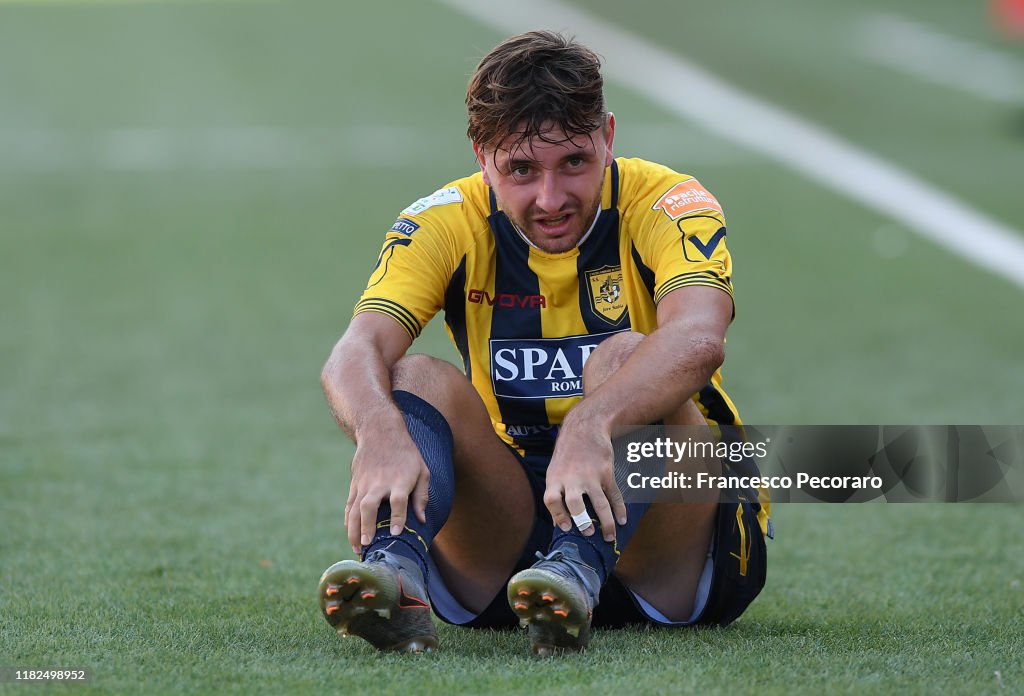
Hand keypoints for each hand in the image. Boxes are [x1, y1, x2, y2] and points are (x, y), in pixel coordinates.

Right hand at [344, 428, 428, 554]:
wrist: (380, 432)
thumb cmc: (406, 454)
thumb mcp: (422, 470)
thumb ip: (422, 495)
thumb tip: (421, 520)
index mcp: (400, 479)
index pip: (398, 501)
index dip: (397, 517)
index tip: (395, 532)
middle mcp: (379, 482)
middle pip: (369, 506)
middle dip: (367, 526)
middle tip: (367, 544)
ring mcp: (364, 484)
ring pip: (354, 509)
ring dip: (354, 530)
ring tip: (358, 548)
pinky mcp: (355, 484)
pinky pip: (349, 505)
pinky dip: (349, 521)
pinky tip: (351, 534)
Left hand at [543, 424, 626, 542]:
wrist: (584, 430)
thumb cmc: (567, 455)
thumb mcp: (554, 471)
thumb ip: (556, 494)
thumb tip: (559, 523)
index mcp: (555, 479)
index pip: (551, 500)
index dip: (557, 515)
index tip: (566, 528)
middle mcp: (572, 478)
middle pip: (574, 503)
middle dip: (582, 520)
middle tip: (589, 532)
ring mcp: (591, 476)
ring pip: (600, 504)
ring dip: (606, 523)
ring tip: (610, 537)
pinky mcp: (606, 473)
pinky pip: (614, 495)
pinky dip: (619, 509)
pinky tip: (622, 520)